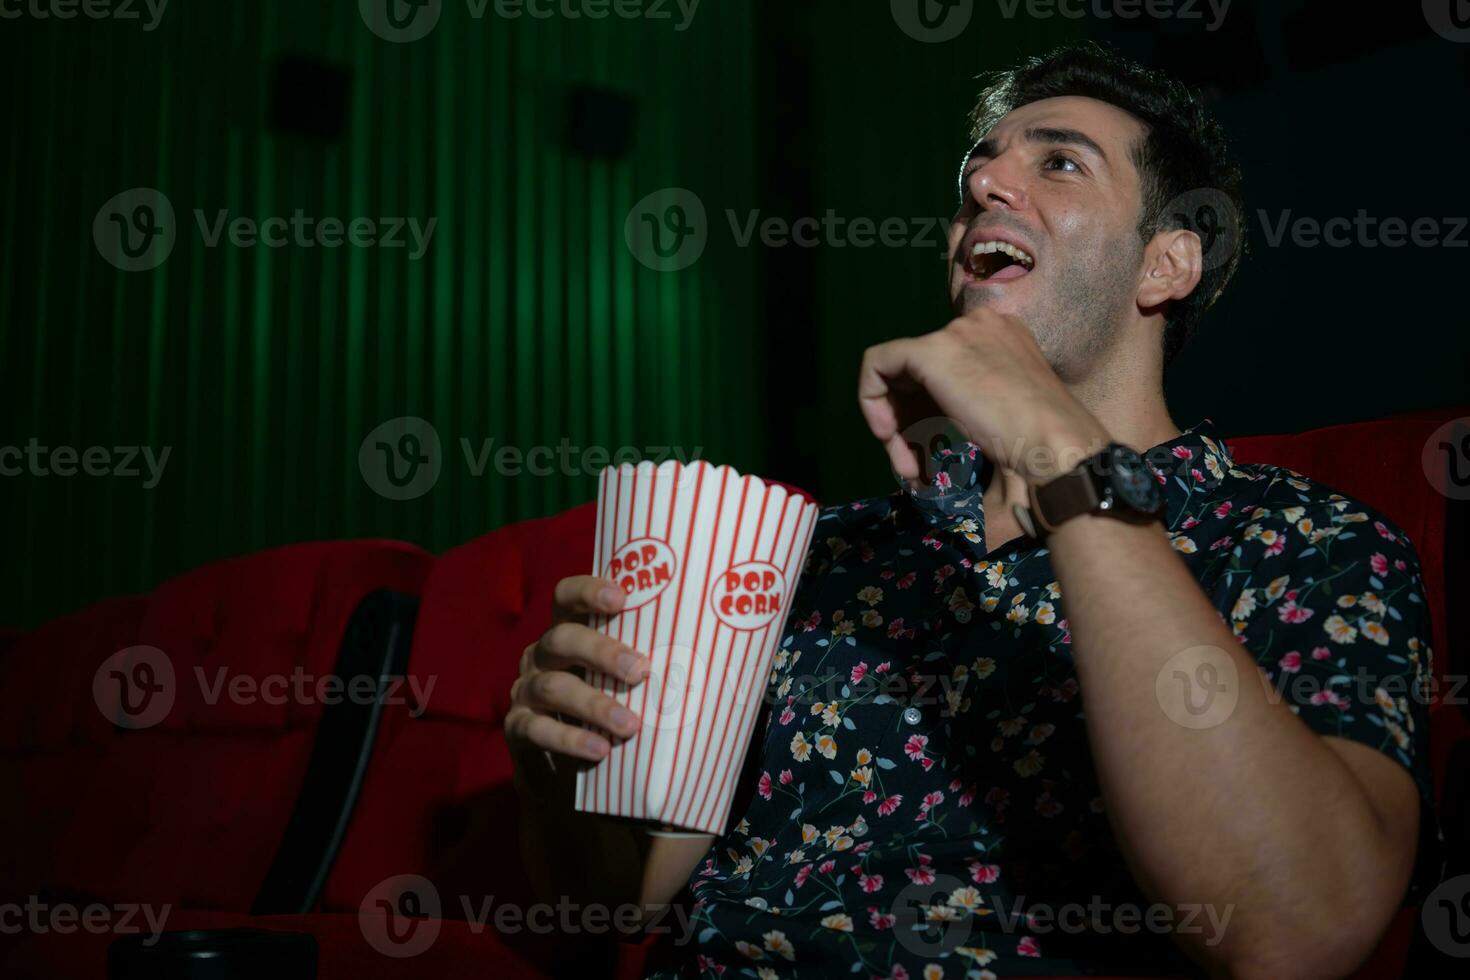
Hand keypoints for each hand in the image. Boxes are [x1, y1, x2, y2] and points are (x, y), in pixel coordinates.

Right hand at [505, 575, 649, 765]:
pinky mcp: (517, 728)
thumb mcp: (625, 685)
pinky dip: (571, 740)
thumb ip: (648, 669)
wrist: (566, 775)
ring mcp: (525, 691)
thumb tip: (717, 662)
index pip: (566, 597)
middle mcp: (540, 655)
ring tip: (630, 725)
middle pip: (562, 638)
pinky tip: (600, 750)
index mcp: (567, 632)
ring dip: (594, 705)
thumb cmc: (609, 712)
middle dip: (601, 650)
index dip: (588, 591)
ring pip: (554, 687)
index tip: (622, 598)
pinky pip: (537, 730)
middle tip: (640, 671)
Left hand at [857, 309, 1108, 483]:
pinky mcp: (929, 351)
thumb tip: (949, 414)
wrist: (1052, 440)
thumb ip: (976, 400)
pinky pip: (877, 364)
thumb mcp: (1008, 409)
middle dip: (908, 421)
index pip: (947, 368)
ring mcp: (953, 335)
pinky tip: (887, 436)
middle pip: (920, 372)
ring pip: (899, 375)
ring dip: (896, 427)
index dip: (930, 410)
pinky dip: (872, 401)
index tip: (932, 447)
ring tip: (908, 466)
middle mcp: (976, 326)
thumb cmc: (1041, 439)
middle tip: (914, 464)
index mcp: (1001, 336)